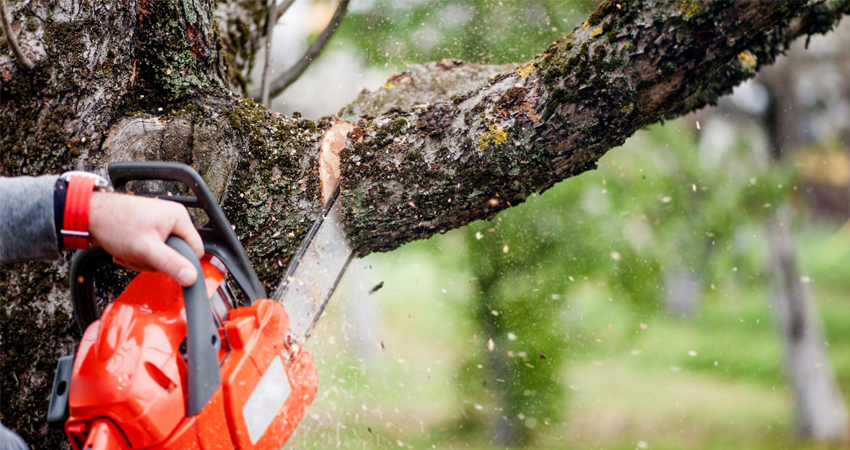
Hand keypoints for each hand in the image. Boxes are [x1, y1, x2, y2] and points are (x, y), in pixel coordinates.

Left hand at [88, 192, 203, 286]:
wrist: (89, 215)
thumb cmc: (115, 224)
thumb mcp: (146, 249)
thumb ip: (171, 264)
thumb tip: (192, 277)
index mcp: (179, 217)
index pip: (195, 250)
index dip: (181, 263)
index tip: (163, 265)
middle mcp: (172, 218)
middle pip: (176, 254)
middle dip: (156, 262)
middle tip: (140, 256)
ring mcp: (159, 224)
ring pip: (161, 255)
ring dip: (144, 260)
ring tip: (129, 252)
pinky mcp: (147, 230)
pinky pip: (151, 251)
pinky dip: (137, 255)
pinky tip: (126, 250)